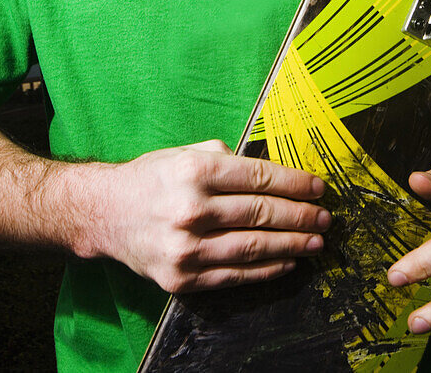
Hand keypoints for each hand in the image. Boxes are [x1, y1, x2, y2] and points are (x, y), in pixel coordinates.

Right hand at [91, 139, 330, 293]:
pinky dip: (266, 269)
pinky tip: (286, 261)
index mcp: (195, 171)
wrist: (105, 213)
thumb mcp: (186, 152)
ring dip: (292, 245)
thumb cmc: (153, 178)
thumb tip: (273, 173)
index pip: (259, 178)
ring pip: (253, 248)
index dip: (295, 183)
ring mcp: (185, 248)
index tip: (318, 188)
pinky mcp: (181, 278)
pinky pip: (234, 275)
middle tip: (325, 217)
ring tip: (316, 241)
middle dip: (301, 216)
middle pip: (261, 214)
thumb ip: (227, 158)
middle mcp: (190, 209)